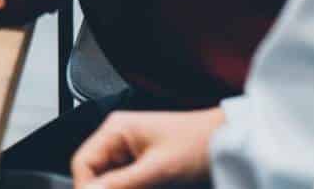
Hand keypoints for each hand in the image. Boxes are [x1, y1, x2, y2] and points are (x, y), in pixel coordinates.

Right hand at [71, 108, 224, 188]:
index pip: (83, 163)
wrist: (231, 141)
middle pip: (94, 174)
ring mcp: (130, 152)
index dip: (85, 188)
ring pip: (110, 182)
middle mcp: (118, 139)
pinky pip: (126, 183)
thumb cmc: (199, 144)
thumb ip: (121, 184)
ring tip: (147, 188)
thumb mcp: (158, 169)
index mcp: (115, 130)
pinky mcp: (143, 164)